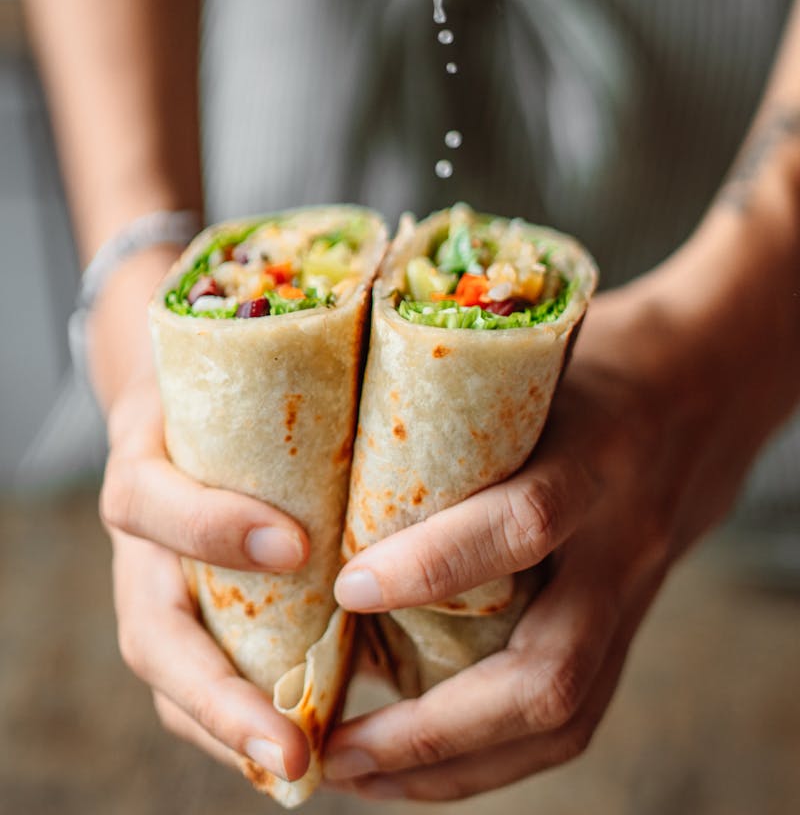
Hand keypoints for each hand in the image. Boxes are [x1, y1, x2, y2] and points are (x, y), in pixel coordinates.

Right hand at [99, 370, 311, 783]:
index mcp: (145, 463)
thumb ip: (297, 362)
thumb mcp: (240, 358)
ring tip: (306, 769)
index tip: (293, 546)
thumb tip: (393, 327)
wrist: (185, 398)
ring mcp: (160, 588)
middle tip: (293, 748)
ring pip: (175, 681)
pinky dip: (250, 725)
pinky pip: (206, 685)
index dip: (208, 526)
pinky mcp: (194, 618)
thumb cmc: (229, 376)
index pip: (146, 500)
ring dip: (236, 734)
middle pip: (151, 634)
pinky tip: (312, 752)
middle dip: (216, 701)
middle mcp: (144, 542)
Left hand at [322, 221, 799, 800]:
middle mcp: (619, 542)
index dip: (438, 563)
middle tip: (340, 745)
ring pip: (563, 715)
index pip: (525, 522)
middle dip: (438, 727)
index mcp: (594, 455)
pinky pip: (571, 716)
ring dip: (455, 764)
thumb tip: (336, 415)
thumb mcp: (533, 354)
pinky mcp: (627, 627)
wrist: (706, 386)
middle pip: (551, 671)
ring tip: (359, 773)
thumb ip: (459, 391)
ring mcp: (629, 595)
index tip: (350, 588)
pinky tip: (420, 762)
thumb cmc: (596, 360)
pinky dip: (491, 756)